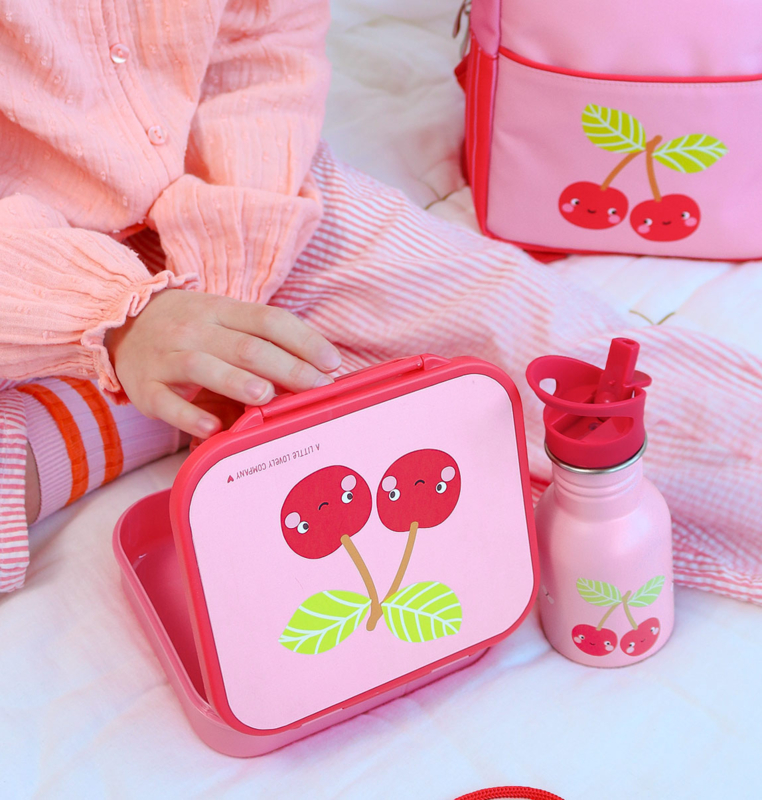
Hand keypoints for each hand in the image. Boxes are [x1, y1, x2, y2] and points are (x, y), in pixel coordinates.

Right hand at [106, 289, 340, 437]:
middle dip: (286, 367)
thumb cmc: (189, 330)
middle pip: (246, 346)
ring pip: (203, 367)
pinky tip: (212, 428)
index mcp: (221, 311)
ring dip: (237, 382)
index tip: (332, 362)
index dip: (304, 340)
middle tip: (316, 386)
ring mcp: (167, 358)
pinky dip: (189, 416)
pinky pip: (167, 403)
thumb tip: (314, 376)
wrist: (120, 324)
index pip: (269, 320)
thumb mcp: (223, 324)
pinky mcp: (145, 388)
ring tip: (266, 396)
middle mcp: (195, 330)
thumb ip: (261, 345)